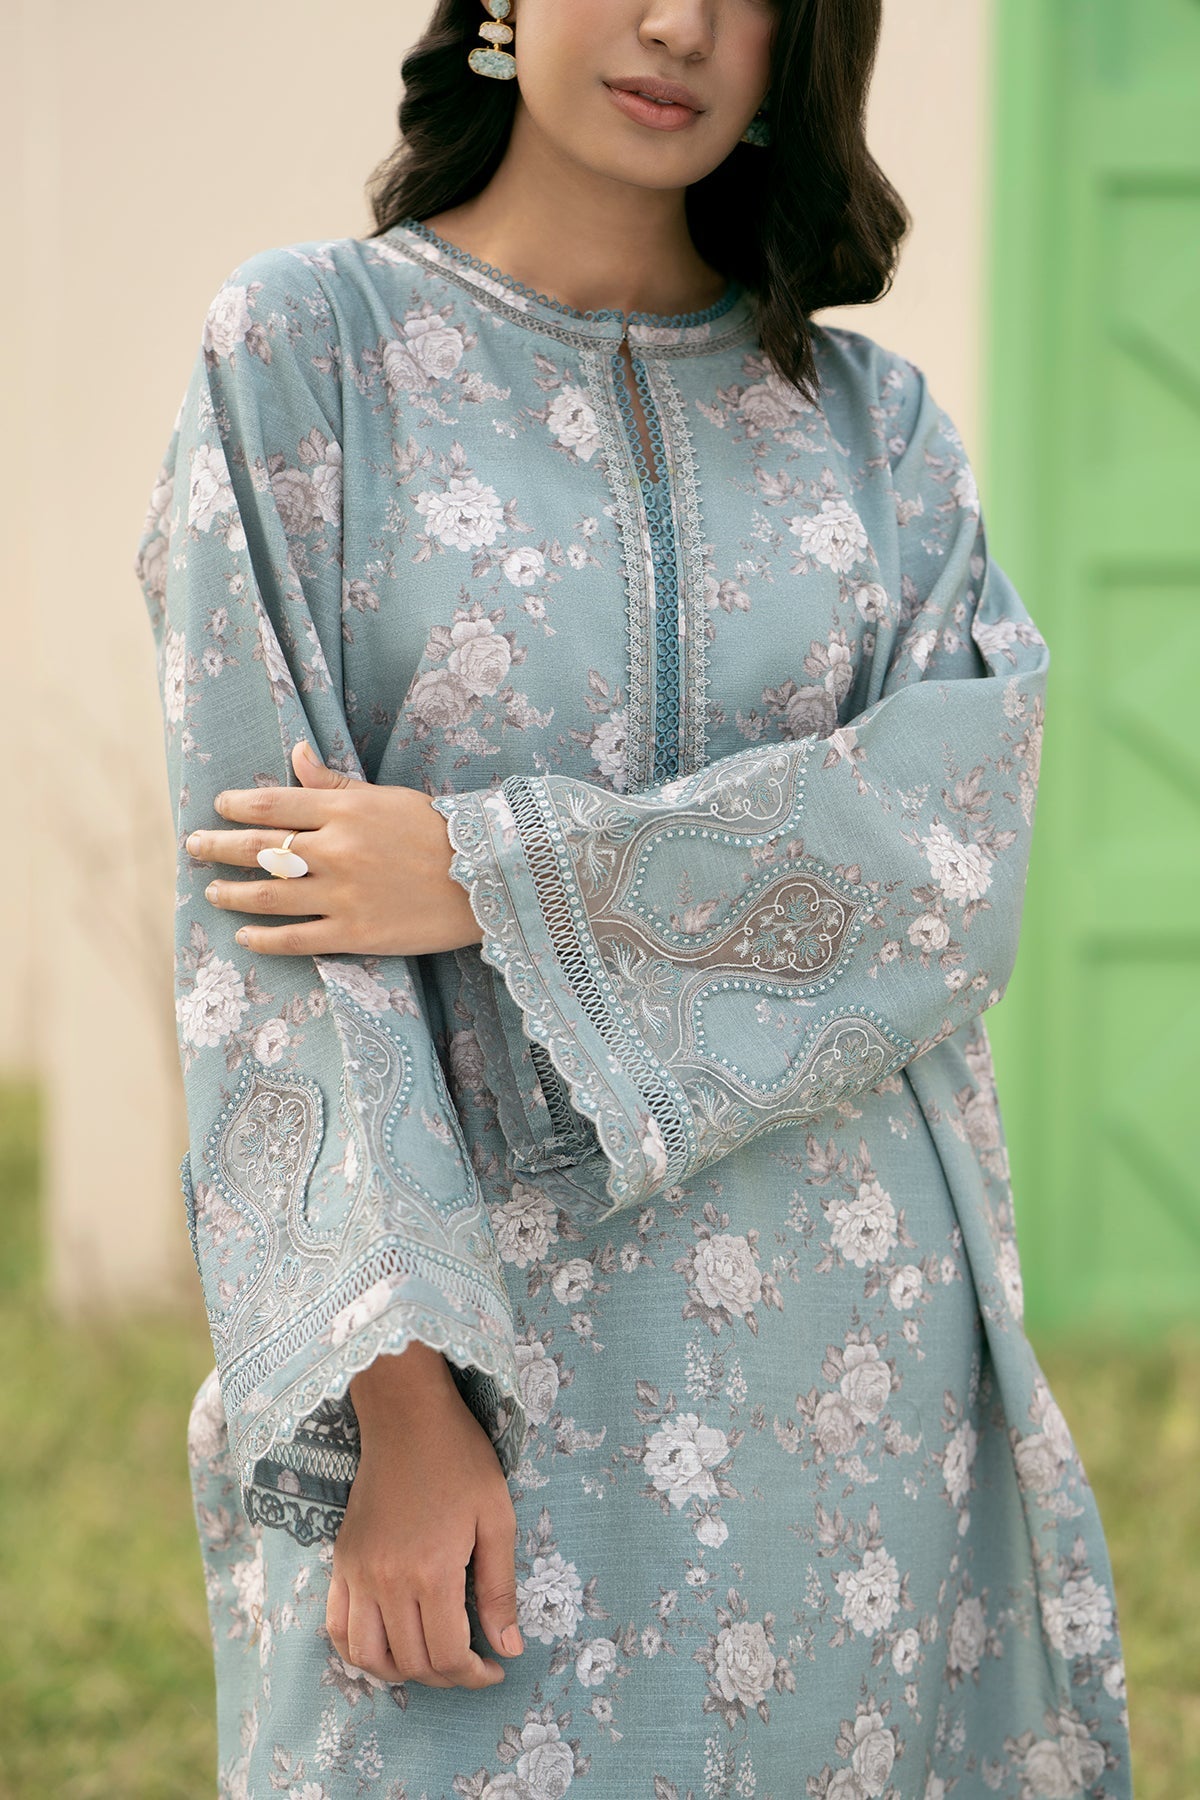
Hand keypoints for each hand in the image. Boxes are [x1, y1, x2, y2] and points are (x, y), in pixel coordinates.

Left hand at [183, 740, 483, 957]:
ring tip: (213, 891)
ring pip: (269, 894)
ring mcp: (343, 894)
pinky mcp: (355, 932)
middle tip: (194, 847)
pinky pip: (296, 937)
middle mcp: (336, 850)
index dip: (236, 806)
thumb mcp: (386, 797)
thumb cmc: (436, 832)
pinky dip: (264, 938)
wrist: (485, 878)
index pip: (271, 804)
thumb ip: (334, 784)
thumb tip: (295, 754)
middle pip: (259, 848)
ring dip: (232, 893)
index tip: (219, 808)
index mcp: (344, 811)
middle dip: (218, 846)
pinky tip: (245, 935)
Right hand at [326, 1342, 524, 1688]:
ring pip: (368, 1657)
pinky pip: (337, 1629)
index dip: (475, 1675)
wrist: (407, 1418)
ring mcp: (357, 1574)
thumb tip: (509, 1648)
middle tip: (473, 1662)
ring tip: (432, 1659)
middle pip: (411, 1662)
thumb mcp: (497, 1518)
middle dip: (447, 1676)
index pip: (447, 1655)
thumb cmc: (460, 1460)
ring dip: (402, 1672)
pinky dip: (359, 1652)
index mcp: (431, 1571)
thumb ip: (500, 1588)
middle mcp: (387, 1581)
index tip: (496, 1667)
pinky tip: (388, 1645)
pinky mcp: (340, 1563)